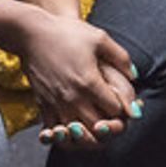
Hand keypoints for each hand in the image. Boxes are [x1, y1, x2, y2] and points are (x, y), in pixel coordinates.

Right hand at [19, 8, 138, 148]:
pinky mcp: (43, 106)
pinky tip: (73, 125)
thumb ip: (120, 57)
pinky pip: (56, 131)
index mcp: (90, 82)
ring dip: (89, 131)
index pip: (115, 109)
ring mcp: (56, 104)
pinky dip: (66, 133)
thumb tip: (134, 76)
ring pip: (77, 133)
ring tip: (95, 123)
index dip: (123, 107)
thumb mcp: (100, 38)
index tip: (123, 101)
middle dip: (109, 124)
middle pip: (98, 126)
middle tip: (113, 116)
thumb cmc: (67, 33)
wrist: (31, 34)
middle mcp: (73, 98)